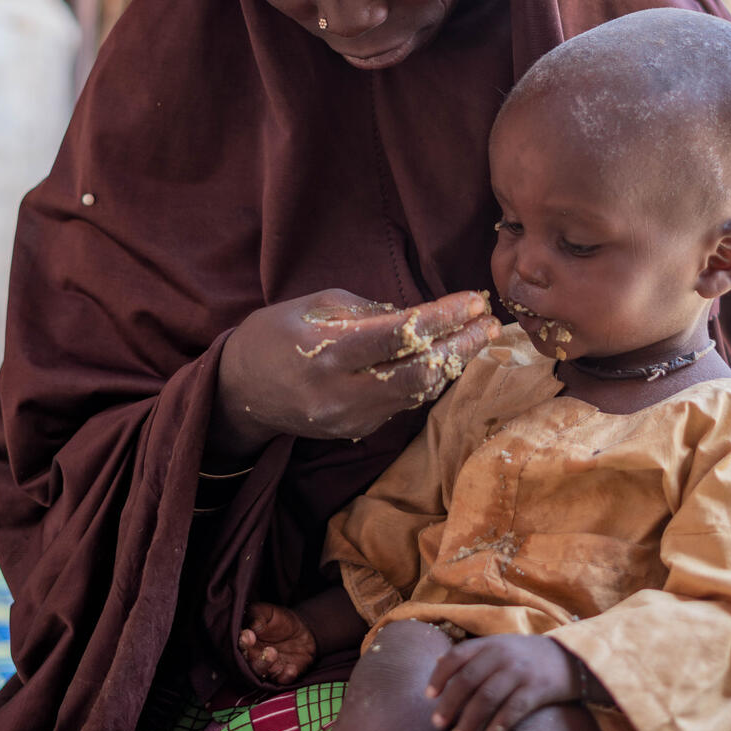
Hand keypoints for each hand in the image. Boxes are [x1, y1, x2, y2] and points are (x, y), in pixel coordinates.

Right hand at [214, 288, 499, 458]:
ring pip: (418, 392)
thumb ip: (370, 311)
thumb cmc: (277, 334)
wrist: (239, 390)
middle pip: (421, 371)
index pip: (402, 334)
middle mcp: (343, 392)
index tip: (474, 299)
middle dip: (462, 345)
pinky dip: (427, 379)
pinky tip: (446, 359)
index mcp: (329, 352)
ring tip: (479, 337)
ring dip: (453, 364)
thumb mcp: (316, 305)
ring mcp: (351, 419)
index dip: (444, 317)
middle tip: (491, 322)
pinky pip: (402, 403)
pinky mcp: (356, 431)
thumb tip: (420, 315)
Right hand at [238, 601, 316, 683]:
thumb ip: (258, 616)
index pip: (240, 646)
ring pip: (262, 673)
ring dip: (266, 665)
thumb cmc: (278, 620)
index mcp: (246, 643)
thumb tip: (253, 626)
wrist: (300, 630)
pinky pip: (283, 679)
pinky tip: (290, 668)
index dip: (243, 642)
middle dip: (253, 658)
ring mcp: (268, 668)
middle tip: (263, 648)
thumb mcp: (268, 612)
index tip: (247, 635)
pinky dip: (286, 676)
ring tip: (273, 653)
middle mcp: (254, 658)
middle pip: (248, 664)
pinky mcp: (283, 675)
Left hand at [424, 634, 580, 730]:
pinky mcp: (537, 688)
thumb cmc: (525, 656)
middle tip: (438, 725)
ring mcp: (520, 671)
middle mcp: (502, 654)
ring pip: (487, 697)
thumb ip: (471, 654)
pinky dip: (499, 725)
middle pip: (468, 680)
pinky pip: (514, 709)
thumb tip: (438, 662)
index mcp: (489, 644)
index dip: (440, 675)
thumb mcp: (498, 646)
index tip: (429, 696)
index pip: (457, 656)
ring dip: (469, 720)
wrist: (568, 658)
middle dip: (449, 704)